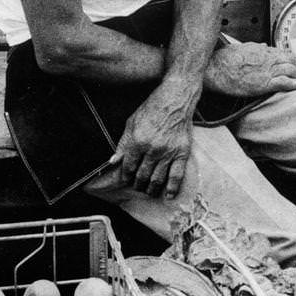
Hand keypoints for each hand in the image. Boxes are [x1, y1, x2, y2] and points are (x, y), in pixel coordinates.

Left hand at [116, 83, 194, 199]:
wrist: (175, 99)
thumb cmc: (152, 108)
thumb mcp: (131, 122)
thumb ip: (123, 143)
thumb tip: (113, 161)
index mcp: (137, 141)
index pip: (128, 167)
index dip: (125, 176)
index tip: (126, 179)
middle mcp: (152, 150)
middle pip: (142, 175)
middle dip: (137, 184)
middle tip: (137, 186)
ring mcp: (168, 152)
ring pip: (157, 179)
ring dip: (151, 189)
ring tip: (149, 192)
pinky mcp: (181, 153)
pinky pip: (176, 175)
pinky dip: (172, 188)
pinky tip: (168, 196)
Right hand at [204, 41, 295, 97]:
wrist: (217, 69)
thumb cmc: (225, 59)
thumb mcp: (240, 48)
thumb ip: (254, 47)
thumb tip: (263, 45)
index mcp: (261, 50)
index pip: (282, 53)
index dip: (290, 59)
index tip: (294, 64)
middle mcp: (267, 58)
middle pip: (290, 61)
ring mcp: (267, 70)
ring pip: (291, 70)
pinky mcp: (265, 83)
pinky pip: (285, 82)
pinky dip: (294, 85)